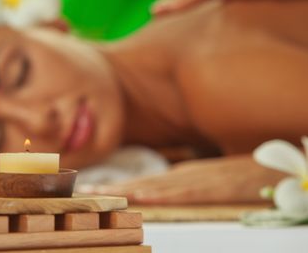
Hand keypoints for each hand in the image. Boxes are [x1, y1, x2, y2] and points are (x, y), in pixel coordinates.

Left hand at [80, 155, 282, 204]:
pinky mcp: (218, 186)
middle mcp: (187, 174)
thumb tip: (159, 191)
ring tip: (102, 194)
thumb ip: (186, 185)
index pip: (145, 182)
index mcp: (184, 174)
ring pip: (159, 186)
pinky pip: (187, 191)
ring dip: (128, 190)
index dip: (117, 186)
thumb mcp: (210, 179)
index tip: (91, 189)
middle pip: (145, 183)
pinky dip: (164, 194)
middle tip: (84, 192)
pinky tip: (145, 196)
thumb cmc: (243, 175)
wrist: (276, 164)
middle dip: (114, 189)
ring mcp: (201, 178)